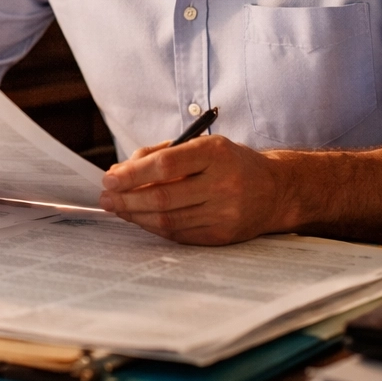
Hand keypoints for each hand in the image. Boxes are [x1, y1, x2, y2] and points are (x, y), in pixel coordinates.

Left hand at [98, 134, 287, 244]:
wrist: (275, 190)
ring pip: (168, 220)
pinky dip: (154, 227)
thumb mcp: (201, 145)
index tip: (110, 178)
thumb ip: (161, 153)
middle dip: (127, 199)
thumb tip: (121, 171)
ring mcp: (225, 213)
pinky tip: (140, 218)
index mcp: (216, 153)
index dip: (133, 174)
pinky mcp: (222, 236)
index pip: (165, 165)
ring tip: (118, 207)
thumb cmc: (229, 163)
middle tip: (106, 197)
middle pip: (163, 197)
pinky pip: (179, 234)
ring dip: (136, 215)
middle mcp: (223, 184)